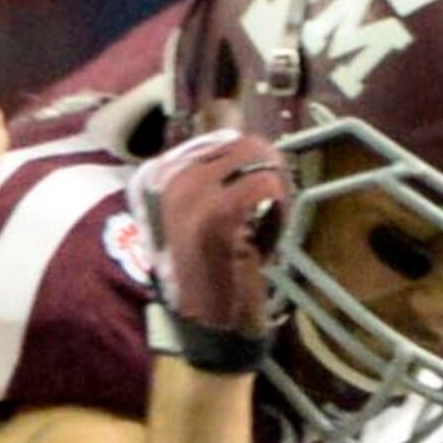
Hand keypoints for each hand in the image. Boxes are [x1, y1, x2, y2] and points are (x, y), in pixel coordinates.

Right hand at [123, 127, 289, 374]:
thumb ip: (210, 175)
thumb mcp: (196, 217)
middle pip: (242, 142)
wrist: (207, 329)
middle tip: (271, 209)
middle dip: (267, 171)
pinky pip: (268, 185)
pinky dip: (280, 209)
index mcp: (162, 175)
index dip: (250, 159)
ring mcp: (194, 194)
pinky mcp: (220, 214)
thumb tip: (232, 114)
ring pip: (258, 158)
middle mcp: (172, 178)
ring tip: (266, 226)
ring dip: (276, 189)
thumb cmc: (208, 275)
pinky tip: (267, 239)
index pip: (219, 135)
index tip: (254, 196)